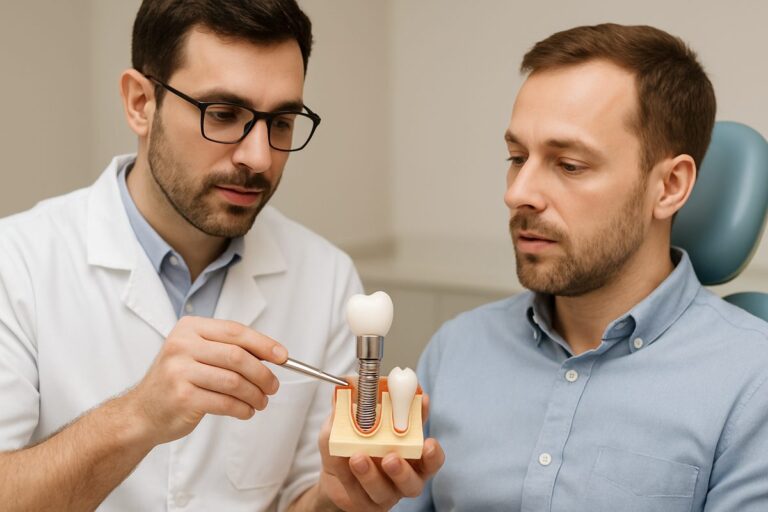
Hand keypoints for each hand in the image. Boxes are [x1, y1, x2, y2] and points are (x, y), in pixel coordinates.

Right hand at [122, 316, 287, 444]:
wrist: (141, 412)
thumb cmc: (177, 381)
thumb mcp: (196, 354)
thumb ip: (228, 350)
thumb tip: (272, 355)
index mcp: (189, 328)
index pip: (235, 331)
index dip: (263, 344)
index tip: (283, 356)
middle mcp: (181, 346)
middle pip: (237, 356)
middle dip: (262, 373)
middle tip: (273, 386)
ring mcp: (179, 371)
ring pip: (234, 381)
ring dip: (255, 394)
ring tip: (261, 402)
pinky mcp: (181, 397)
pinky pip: (225, 402)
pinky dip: (242, 408)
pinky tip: (246, 411)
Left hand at [317, 393, 444, 510]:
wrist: (335, 475)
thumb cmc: (354, 444)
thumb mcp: (353, 421)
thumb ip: (354, 404)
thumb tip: (349, 383)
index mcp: (411, 455)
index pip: (430, 455)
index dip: (433, 449)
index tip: (429, 441)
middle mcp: (403, 477)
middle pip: (414, 482)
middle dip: (403, 469)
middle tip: (391, 457)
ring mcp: (384, 494)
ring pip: (384, 492)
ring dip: (371, 474)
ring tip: (358, 457)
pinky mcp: (364, 504)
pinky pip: (357, 493)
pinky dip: (347, 475)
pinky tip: (340, 460)